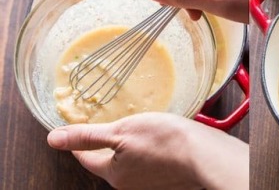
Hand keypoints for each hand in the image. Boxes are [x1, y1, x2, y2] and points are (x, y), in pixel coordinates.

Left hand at [47, 112, 248, 189]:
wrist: (203, 154)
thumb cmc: (164, 141)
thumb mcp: (121, 131)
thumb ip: (87, 136)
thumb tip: (53, 139)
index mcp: (114, 173)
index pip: (86, 157)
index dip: (79, 142)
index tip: (76, 126)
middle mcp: (129, 182)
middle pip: (108, 161)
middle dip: (105, 142)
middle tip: (106, 120)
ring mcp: (148, 180)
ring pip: (129, 159)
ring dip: (128, 143)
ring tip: (134, 123)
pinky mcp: (165, 175)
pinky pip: (147, 160)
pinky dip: (146, 147)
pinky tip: (156, 134)